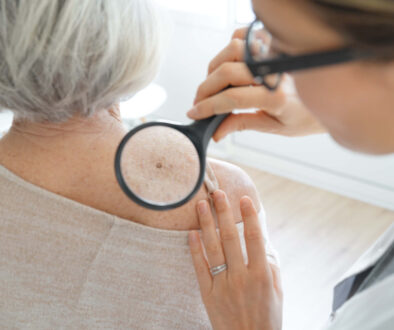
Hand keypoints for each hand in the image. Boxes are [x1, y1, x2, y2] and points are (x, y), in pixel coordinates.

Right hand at [187, 29, 324, 140]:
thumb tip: (216, 132)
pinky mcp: (273, 44)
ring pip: (232, 50)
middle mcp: (274, 70)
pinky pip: (244, 36)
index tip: (194, 113)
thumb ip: (242, 125)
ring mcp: (273, 53)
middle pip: (226, 72)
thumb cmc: (304, 116)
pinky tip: (227, 64)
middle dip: (205, 89)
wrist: (329, 99)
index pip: (231, 98)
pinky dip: (230, 46)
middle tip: (198, 103)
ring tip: (211, 85)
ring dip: (214, 68)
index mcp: (276, 96)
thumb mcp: (273, 127)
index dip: (207, 106)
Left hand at [188, 190, 282, 329]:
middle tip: (217, 193)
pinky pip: (200, 268)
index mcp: (260, 275)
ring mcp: (222, 285)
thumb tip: (262, 241)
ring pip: (213, 248)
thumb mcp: (277, 291)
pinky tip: (191, 233)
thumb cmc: (267, 318)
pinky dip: (194, 249)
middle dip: (223, 212)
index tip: (244, 199)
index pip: (254, 238)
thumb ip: (270, 265)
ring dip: (206, 224)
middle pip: (230, 238)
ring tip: (201, 205)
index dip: (249, 216)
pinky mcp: (208, 293)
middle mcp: (241, 277)